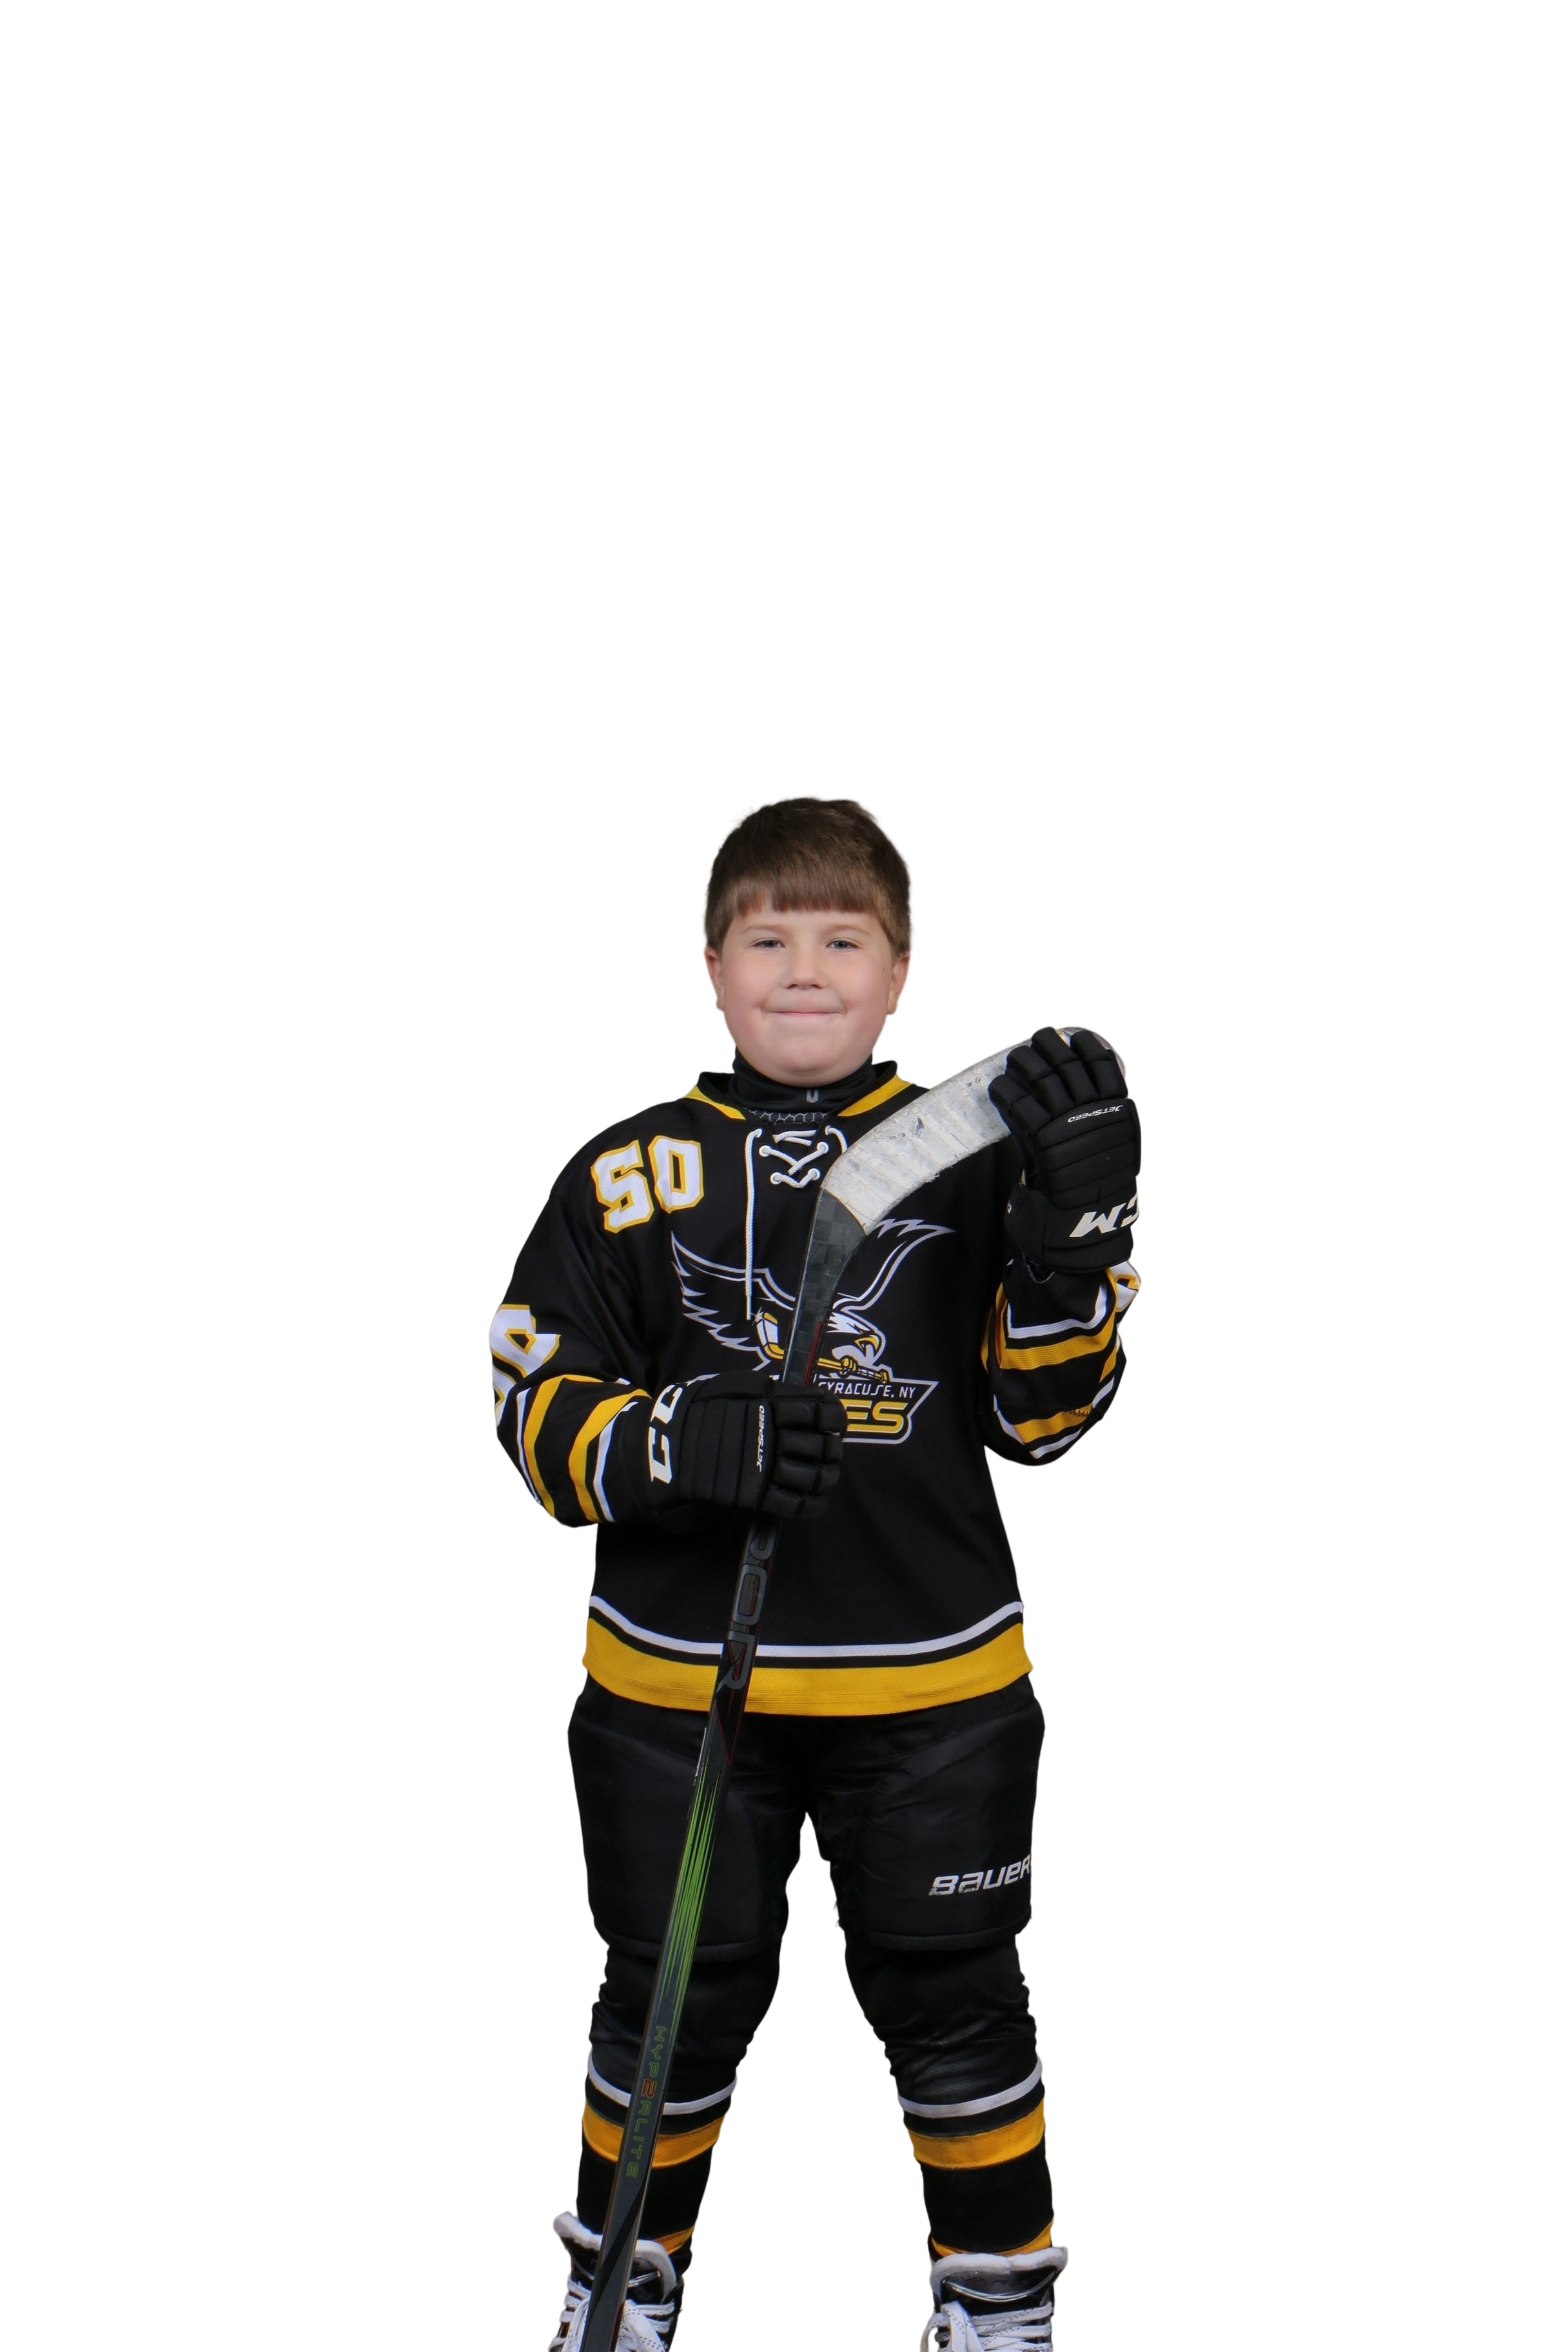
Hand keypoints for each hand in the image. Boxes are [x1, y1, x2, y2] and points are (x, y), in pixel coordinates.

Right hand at [644, 1374, 846, 1520]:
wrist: (665, 1449)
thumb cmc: (699, 1412)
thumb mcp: (734, 1386)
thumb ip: (770, 1391)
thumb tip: (810, 1399)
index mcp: (769, 1403)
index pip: (820, 1409)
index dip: (835, 1418)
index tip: (836, 1422)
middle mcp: (771, 1434)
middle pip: (823, 1445)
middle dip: (833, 1450)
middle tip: (832, 1451)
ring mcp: (765, 1467)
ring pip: (816, 1477)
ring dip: (827, 1478)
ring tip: (826, 1476)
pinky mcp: (755, 1496)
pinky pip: (796, 1505)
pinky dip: (813, 1505)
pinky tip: (816, 1502)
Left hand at [988, 1025, 1143, 1269]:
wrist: (1089, 1227)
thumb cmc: (1099, 1188)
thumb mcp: (1117, 1147)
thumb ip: (1106, 1117)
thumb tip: (1093, 1090)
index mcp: (1119, 1111)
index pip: (1104, 1065)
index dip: (1087, 1046)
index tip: (1073, 1035)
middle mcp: (1096, 1114)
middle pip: (1068, 1067)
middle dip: (1049, 1048)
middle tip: (1036, 1040)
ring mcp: (1070, 1127)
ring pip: (1043, 1081)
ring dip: (1024, 1065)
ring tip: (1014, 1059)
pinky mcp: (1044, 1144)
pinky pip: (1021, 1108)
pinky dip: (1006, 1093)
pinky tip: (998, 1087)